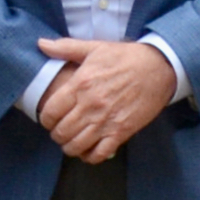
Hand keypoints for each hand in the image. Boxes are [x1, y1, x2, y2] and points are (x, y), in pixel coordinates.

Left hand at [32, 38, 178, 164]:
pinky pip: (99, 154)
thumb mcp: (95, 48)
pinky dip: (90, 156)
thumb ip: (65, 48)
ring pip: (76, 146)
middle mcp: (90, 105)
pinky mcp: (122, 132)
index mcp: (80, 84)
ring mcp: (106, 121)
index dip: (45, 119)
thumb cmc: (125, 57)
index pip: (50, 112)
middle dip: (56, 134)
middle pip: (61, 132)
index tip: (50, 118)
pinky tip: (88, 150)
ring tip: (72, 141)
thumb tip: (41, 44)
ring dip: (70, 147)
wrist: (159, 68)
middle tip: (60, 130)